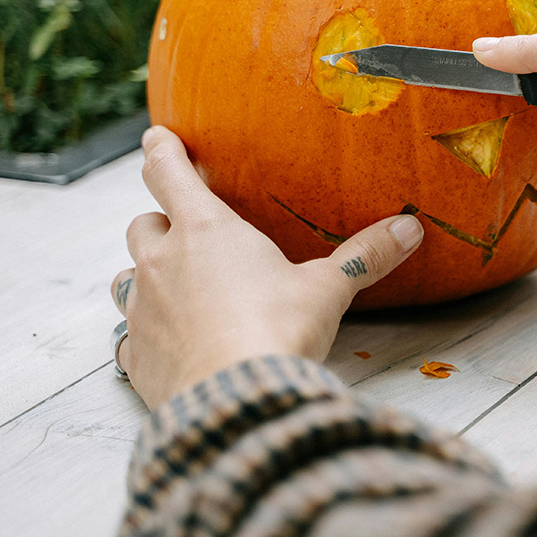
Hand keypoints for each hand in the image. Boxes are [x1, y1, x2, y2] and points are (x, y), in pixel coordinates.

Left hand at [111, 126, 423, 408]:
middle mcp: (162, 262)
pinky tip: (166, 345)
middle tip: (184, 230)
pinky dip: (143, 335)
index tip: (157, 137)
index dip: (162, 150)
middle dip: (160, 222)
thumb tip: (410, 229)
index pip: (168, 173)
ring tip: (171, 286)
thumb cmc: (279, 330)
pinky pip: (127, 337)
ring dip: (144, 275)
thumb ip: (365, 256)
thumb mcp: (328, 289)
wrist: (235, 399)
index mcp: (205, 230)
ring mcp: (142, 310)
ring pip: (126, 276)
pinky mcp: (136, 356)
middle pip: (142, 223)